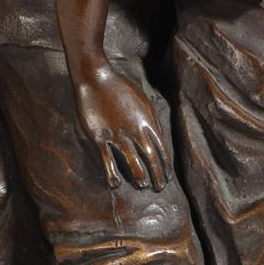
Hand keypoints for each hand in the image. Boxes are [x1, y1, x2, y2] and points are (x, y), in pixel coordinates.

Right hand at [72, 58, 174, 190]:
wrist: (96, 78)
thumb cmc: (119, 87)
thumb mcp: (142, 100)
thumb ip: (150, 119)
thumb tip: (156, 136)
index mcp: (148, 120)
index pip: (163, 149)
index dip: (166, 165)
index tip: (168, 176)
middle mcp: (136, 130)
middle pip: (152, 158)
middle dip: (158, 175)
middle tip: (160, 187)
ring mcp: (118, 135)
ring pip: (133, 162)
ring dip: (139, 176)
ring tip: (143, 185)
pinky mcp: (100, 137)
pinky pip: (108, 160)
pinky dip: (112, 174)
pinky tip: (116, 184)